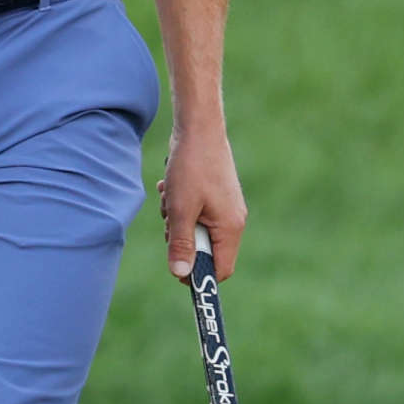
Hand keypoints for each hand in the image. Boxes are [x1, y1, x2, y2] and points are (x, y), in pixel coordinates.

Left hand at [158, 123, 247, 281]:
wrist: (199, 128)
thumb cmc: (191, 167)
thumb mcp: (181, 209)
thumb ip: (180, 244)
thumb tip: (180, 274)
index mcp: (230, 228)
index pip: (221, 270)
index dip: (199, 276)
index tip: (177, 269)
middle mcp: (232, 221)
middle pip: (205, 251)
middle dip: (182, 241)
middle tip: (170, 223)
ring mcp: (225, 208)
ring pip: (196, 231)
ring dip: (177, 220)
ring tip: (171, 199)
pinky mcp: (215, 196)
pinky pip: (195, 214)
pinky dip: (180, 207)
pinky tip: (171, 188)